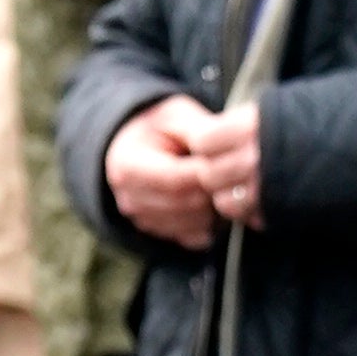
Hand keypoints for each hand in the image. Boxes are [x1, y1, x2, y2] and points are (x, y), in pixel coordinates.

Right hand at [105, 95, 258, 246]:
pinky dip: (211, 223)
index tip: (226, 160)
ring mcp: (143, 220)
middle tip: (229, 173)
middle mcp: (129, 198)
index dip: (206, 171)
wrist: (141, 145)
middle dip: (213, 189)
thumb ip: (198, 130)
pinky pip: (195, 239)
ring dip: (215, 207)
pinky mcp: (161, 234)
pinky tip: (210, 200)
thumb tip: (223, 147)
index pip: (175, 178)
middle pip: (186, 204)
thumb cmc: (162, 127)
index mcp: (127, 165)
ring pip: (194, 224)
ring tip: (218, 183)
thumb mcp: (176, 116)